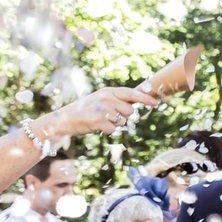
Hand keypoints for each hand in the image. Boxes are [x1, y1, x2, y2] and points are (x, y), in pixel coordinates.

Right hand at [41, 86, 159, 138]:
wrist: (65, 120)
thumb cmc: (86, 110)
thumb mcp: (101, 100)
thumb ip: (117, 100)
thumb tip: (138, 102)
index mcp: (107, 91)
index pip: (131, 93)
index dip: (144, 99)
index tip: (155, 103)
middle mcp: (106, 98)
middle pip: (130, 111)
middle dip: (123, 116)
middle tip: (108, 115)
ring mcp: (103, 109)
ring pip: (122, 121)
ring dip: (114, 124)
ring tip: (101, 120)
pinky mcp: (99, 121)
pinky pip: (113, 130)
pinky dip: (106, 131)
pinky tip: (96, 126)